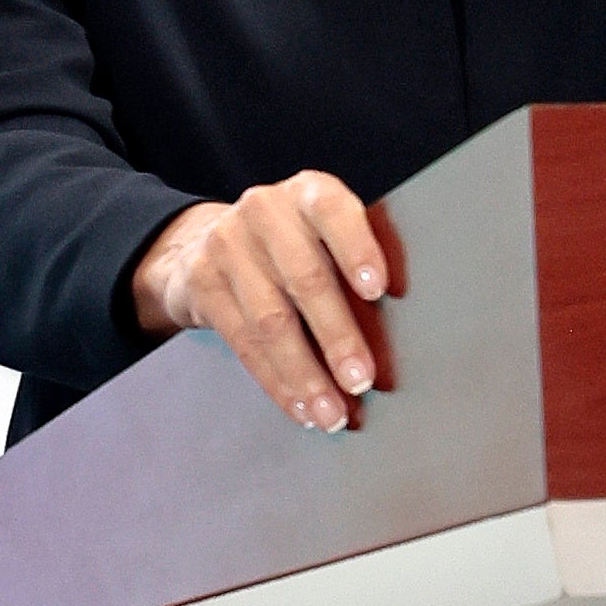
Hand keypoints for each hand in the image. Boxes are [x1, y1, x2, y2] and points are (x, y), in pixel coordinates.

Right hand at [129, 170, 387, 430]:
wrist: (204, 242)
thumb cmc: (291, 243)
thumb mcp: (321, 233)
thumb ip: (355, 263)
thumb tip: (402, 327)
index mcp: (308, 193)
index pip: (334, 212)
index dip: (358, 249)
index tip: (380, 290)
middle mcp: (265, 211)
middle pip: (305, 278)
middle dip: (337, 336)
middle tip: (362, 378)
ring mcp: (228, 246)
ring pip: (272, 320)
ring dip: (307, 375)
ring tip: (333, 412)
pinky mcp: (203, 285)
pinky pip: (244, 345)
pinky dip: (278, 383)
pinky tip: (301, 408)